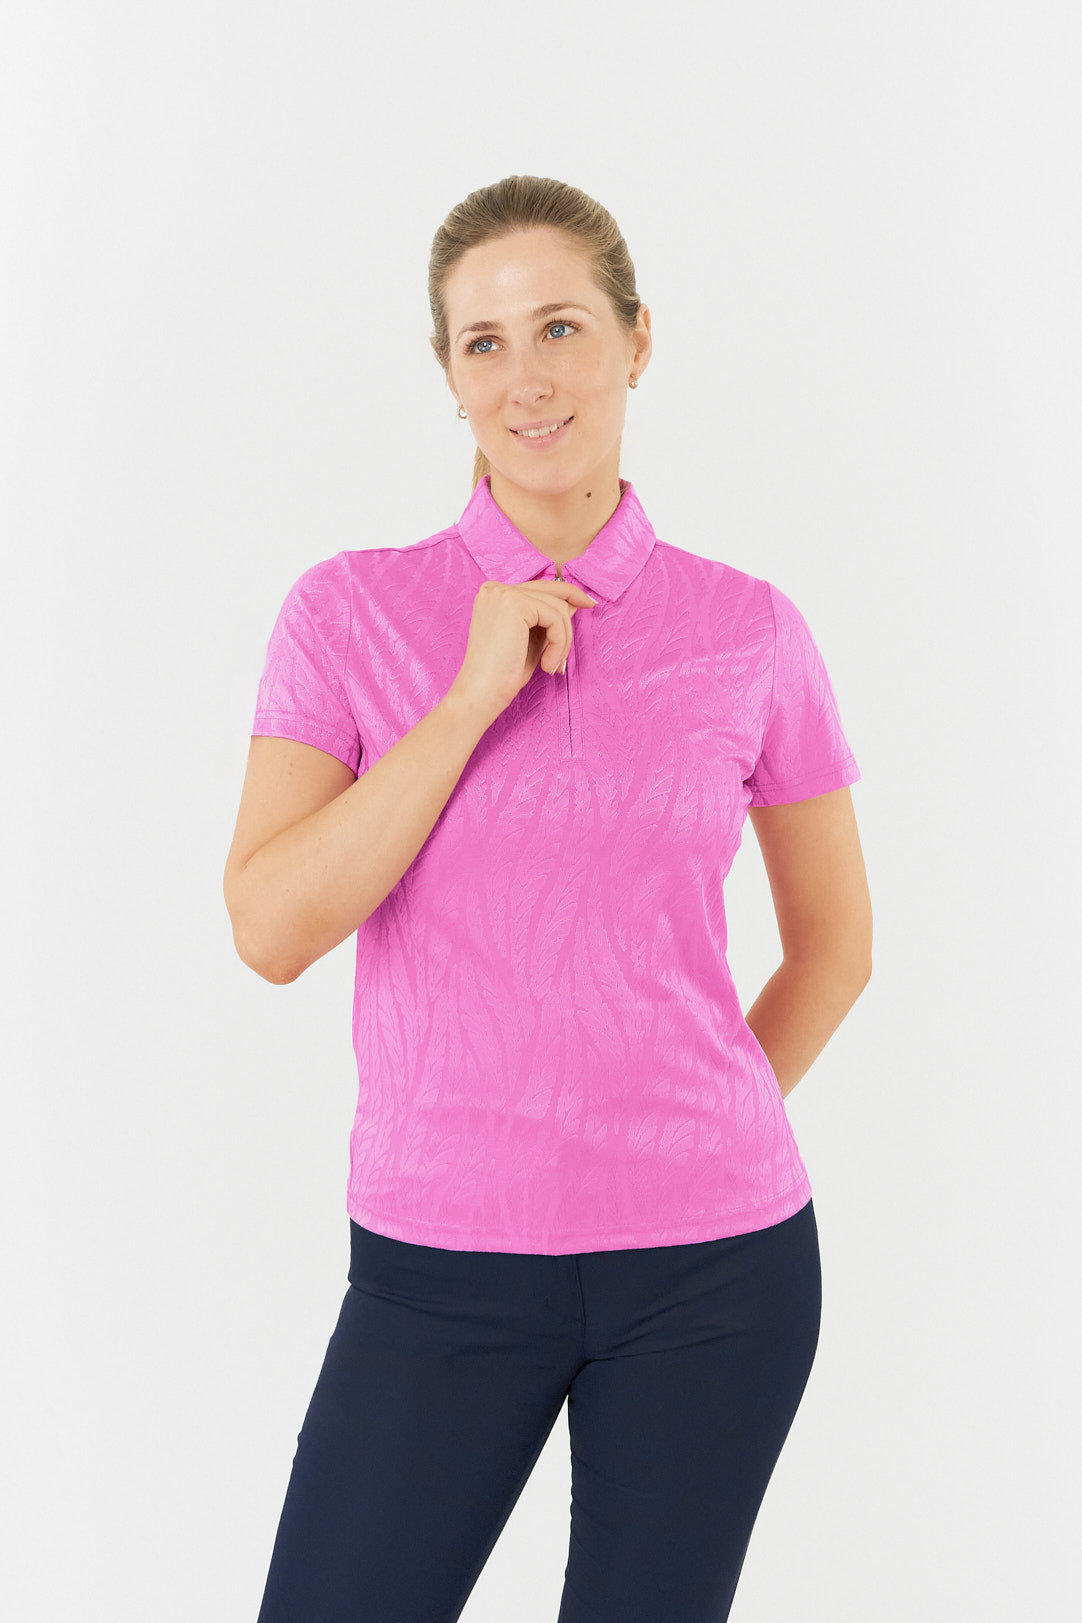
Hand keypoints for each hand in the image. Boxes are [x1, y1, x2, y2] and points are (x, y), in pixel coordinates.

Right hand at [447, 577, 597, 722]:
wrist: (482, 694)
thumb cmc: (503, 675)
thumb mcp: (532, 640)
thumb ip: (548, 619)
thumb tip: (573, 603)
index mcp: (495, 595)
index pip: (539, 588)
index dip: (567, 594)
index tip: (589, 604)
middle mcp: (496, 589)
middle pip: (551, 593)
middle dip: (567, 624)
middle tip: (564, 658)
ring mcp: (503, 594)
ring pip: (557, 607)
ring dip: (563, 640)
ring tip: (553, 667)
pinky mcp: (514, 604)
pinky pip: (555, 619)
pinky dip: (559, 644)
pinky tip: (547, 666)